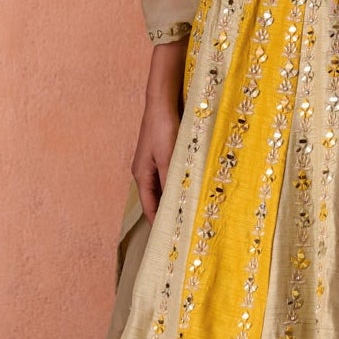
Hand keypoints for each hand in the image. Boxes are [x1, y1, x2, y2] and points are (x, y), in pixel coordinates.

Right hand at [131, 40, 186, 220]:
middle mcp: (147, 171)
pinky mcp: (167, 153)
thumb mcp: (168, 158)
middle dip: (172, 212)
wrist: (163, 99)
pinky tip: (196, 187)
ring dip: (179, 198)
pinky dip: (183, 183)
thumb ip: (172, 182)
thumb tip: (178, 207)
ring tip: (196, 212)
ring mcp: (156, 162)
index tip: (175, 239)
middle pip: (159, 199)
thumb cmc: (162, 128)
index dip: (161, 224)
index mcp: (142, 175)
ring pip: (168, 187)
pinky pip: (174, 175)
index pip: (150, 208)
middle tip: (190, 228)